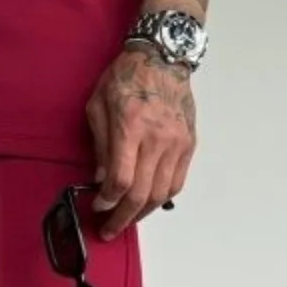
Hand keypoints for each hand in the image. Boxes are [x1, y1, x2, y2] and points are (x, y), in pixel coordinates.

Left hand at [85, 45, 196, 238]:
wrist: (162, 58)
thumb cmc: (125, 78)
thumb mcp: (98, 105)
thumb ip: (100, 146)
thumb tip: (101, 181)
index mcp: (130, 127)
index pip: (121, 179)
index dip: (107, 201)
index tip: (97, 207)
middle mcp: (157, 139)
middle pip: (141, 193)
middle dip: (122, 218)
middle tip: (109, 229)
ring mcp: (176, 143)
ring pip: (161, 193)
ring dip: (142, 213)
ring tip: (127, 220)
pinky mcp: (188, 145)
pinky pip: (176, 182)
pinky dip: (161, 198)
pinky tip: (147, 204)